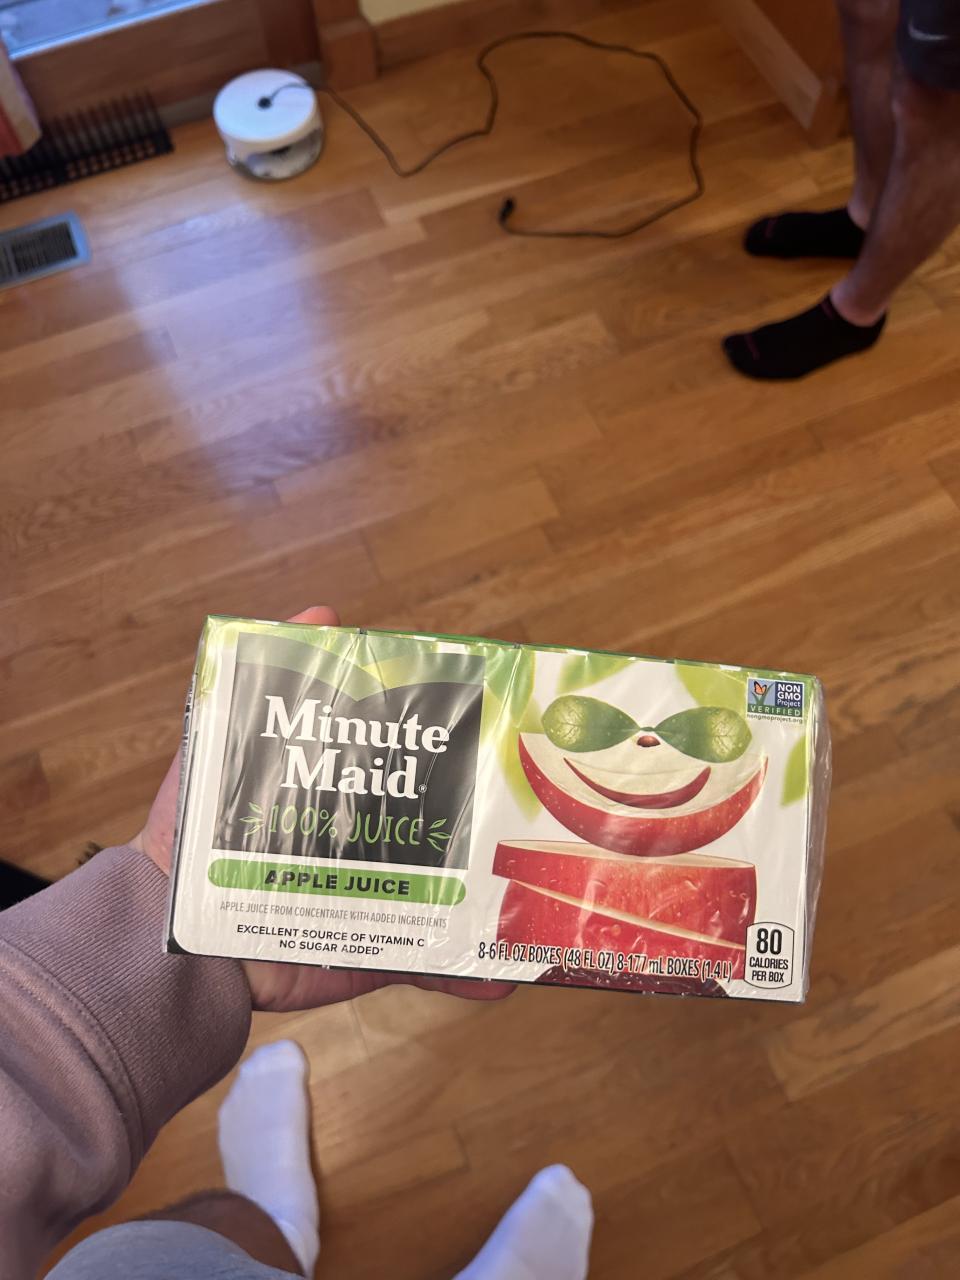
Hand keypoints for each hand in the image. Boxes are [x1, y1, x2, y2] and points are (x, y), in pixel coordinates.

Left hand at [133, 606, 512, 1011]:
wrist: (167, 940)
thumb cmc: (191, 833)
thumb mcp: (227, 742)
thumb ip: (272, 682)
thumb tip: (325, 612)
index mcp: (341, 792)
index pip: (407, 762)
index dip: (456, 749)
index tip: (505, 732)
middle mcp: (365, 842)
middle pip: (443, 826)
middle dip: (493, 822)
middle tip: (544, 809)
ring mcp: (376, 901)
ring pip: (453, 896)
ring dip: (501, 900)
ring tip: (554, 893)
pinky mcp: (370, 956)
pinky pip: (426, 962)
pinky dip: (467, 970)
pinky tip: (508, 971)